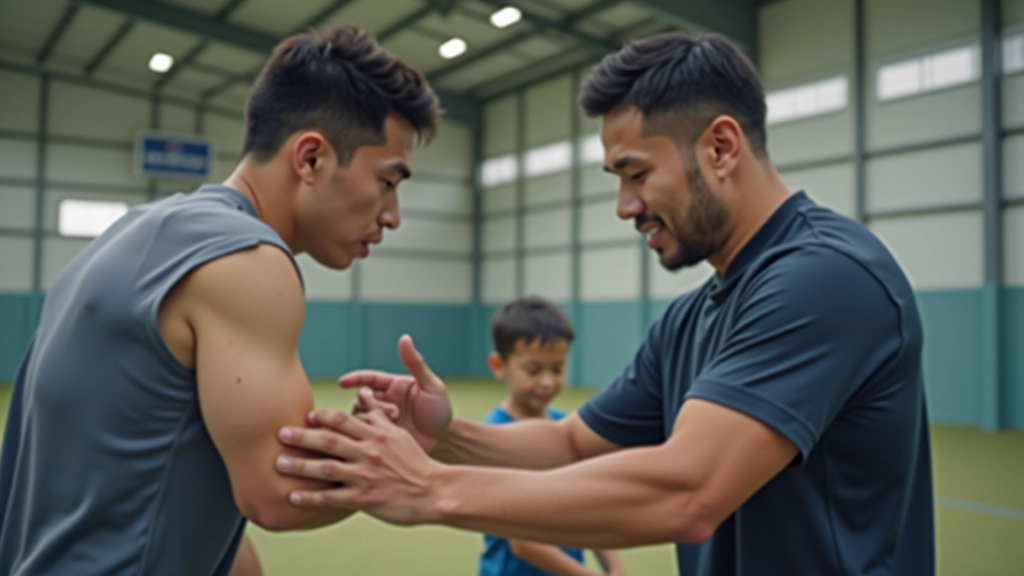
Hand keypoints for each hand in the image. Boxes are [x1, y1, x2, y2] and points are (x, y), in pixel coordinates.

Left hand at [276, 390, 443, 525]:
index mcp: (376, 435)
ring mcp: (366, 476)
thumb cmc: (415, 461)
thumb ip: (377, 415)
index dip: (322, 417)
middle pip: (329, 441)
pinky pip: (332, 498)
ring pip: (326, 468)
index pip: (344, 421)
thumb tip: (363, 394)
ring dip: (300, 466)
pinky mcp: (364, 499)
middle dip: (302, 437)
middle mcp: (369, 452)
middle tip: (280, 434)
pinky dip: (311, 498)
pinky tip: (293, 498)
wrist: (434, 491)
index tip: (305, 416)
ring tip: (279, 465)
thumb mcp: (398, 434)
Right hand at [341, 334, 451, 452]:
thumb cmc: (439, 410)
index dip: (354, 379)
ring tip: (396, 423)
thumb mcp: (430, 386)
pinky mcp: (379, 437)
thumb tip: (405, 338)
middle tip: (395, 412)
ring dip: (372, 419)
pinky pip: (363, 434)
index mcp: (393, 386)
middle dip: (372, 403)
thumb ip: (416, 363)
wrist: (444, 440)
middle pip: (361, 398)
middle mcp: (383, 401)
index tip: (343, 382)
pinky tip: (382, 437)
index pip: (368, 378)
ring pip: (359, 416)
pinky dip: (367, 434)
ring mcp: (380, 420)